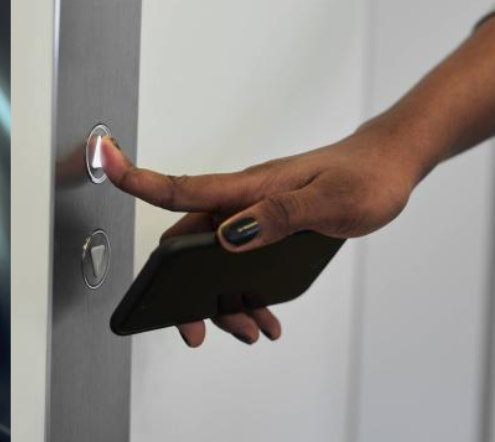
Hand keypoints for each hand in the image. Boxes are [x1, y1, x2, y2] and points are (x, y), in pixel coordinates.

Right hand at [99, 130, 420, 345]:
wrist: (389, 165)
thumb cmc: (364, 176)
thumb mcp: (331, 202)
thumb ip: (279, 217)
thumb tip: (228, 236)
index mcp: (248, 189)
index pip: (182, 187)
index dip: (138, 179)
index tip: (105, 162)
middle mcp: (242, 200)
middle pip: (189, 243)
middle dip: (181, 289)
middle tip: (195, 330)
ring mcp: (253, 213)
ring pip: (215, 261)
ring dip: (223, 301)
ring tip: (250, 331)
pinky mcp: (267, 226)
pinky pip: (242, 263)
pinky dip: (248, 295)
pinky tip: (267, 318)